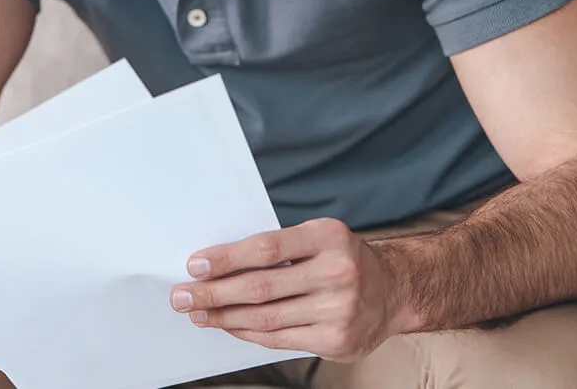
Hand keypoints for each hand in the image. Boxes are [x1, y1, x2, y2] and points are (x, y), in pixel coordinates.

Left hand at [170, 218, 415, 362]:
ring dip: (224, 317)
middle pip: (260, 286)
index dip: (226, 258)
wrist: (395, 290)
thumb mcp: (320, 238)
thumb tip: (219, 265)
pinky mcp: (336, 339)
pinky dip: (248, 332)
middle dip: (213, 293)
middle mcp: (337, 272)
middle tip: (181, 295)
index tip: (194, 265)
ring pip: (265, 317)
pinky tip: (229, 326)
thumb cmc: (344, 259)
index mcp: (328, 236)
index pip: (266, 248)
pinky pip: (279, 338)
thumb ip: (279, 248)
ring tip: (198, 313)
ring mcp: (338, 309)